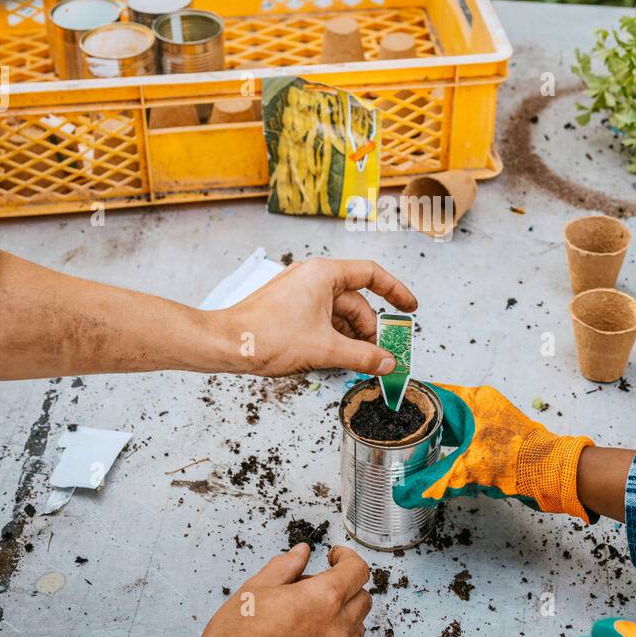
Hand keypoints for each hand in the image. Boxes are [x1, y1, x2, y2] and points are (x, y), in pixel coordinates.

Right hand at [196, 543, 372, 636]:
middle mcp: (335, 626)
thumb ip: (285, 566)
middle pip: (363, 596)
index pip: (357, 570)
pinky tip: (311, 625)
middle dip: (347, 583)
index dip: (347, 556)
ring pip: (358, 621)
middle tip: (320, 579)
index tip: (335, 555)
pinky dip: (338, 630)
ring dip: (344, 608)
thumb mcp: (256, 588)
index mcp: (322, 599)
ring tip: (312, 605)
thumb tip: (300, 553)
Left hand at [218, 257, 417, 376]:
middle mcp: (313, 277)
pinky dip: (333, 338)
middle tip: (382, 356)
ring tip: (359, 363)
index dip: (395, 291)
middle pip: (356, 301)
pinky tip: (337, 359)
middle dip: (370, 330)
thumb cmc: (267, 336)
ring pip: (339, 314)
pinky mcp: (289, 309)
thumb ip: (362, 355)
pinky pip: (322, 320)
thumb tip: (388, 363)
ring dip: (351, 338)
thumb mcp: (324, 348)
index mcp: (324, 273)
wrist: (225, 344)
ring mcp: (300, 293)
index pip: (371, 274)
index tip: (410, 308)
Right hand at [392, 384, 594, 521]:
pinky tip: (431, 456)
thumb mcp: (466, 472)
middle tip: (387, 425)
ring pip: (451, 423)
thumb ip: (431, 483)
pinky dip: (446, 445)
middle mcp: (480, 407)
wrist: (555, 475)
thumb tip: (402, 494)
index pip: (431, 391)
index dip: (407, 395)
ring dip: (431, 432)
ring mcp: (488, 423)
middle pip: (438, 407)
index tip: (384, 401)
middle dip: (415, 417)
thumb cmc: (519, 462)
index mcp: (473, 401)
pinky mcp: (494, 440)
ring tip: (404, 440)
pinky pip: (462, 438)